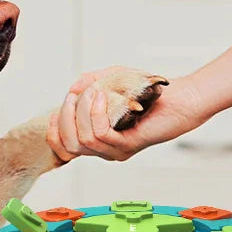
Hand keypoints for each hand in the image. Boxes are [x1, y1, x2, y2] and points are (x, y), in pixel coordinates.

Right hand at [47, 67, 208, 161]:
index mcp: (98, 140)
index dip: (53, 133)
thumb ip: (88, 84)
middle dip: (65, 117)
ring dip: (82, 110)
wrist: (178, 98)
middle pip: (69, 145)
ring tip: (94, 91)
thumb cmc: (146, 92)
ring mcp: (116, 150)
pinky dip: (95, 112)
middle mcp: (105, 150)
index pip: (64, 150)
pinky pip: (100, 134)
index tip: (54, 113)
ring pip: (83, 139)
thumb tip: (72, 90)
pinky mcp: (128, 145)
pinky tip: (101, 96)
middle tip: (75, 95)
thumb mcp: (110, 81)